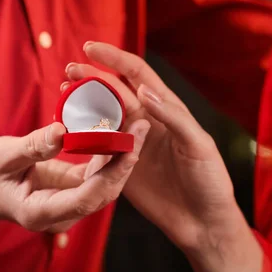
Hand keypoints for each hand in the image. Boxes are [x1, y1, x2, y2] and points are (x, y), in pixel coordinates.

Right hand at [0, 121, 148, 231]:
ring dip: (122, 156)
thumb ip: (33, 147)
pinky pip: (96, 173)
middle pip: (103, 192)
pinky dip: (109, 153)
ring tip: (139, 125)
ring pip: (105, 183)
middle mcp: (61, 213)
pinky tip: (120, 130)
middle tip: (143, 128)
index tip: (130, 150)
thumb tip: (63, 131)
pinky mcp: (73, 189)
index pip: (85, 199)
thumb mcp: (2, 157)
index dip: (110, 176)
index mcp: (41, 212)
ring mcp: (69, 203)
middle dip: (126, 162)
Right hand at [64, 42, 247, 253]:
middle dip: (91, 77)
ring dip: (83, 103)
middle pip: (114, 92)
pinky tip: (67, 127)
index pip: (138, 75)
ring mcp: (132, 145)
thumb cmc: (209, 181)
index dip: (114, 59)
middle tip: (68, 69)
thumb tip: (143, 91)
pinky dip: (84, 135)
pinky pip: (100, 148)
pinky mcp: (121, 168)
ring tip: (62, 93)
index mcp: (168, 110)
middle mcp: (147, 123)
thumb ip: (173, 117)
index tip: (90, 48)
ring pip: (103, 117)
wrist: (202, 222)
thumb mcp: (198, 146)